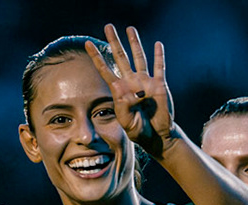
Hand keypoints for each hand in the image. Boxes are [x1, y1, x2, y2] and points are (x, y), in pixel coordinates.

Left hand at [87, 24, 174, 156]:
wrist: (156, 136)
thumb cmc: (139, 130)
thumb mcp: (127, 122)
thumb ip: (124, 108)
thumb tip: (129, 93)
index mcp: (119, 91)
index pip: (105, 70)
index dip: (97, 57)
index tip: (88, 44)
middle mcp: (131, 82)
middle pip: (121, 57)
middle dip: (114, 42)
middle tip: (108, 27)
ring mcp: (145, 82)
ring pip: (139, 58)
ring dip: (135, 43)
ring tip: (130, 28)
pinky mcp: (159, 85)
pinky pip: (159, 67)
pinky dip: (159, 56)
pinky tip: (157, 44)